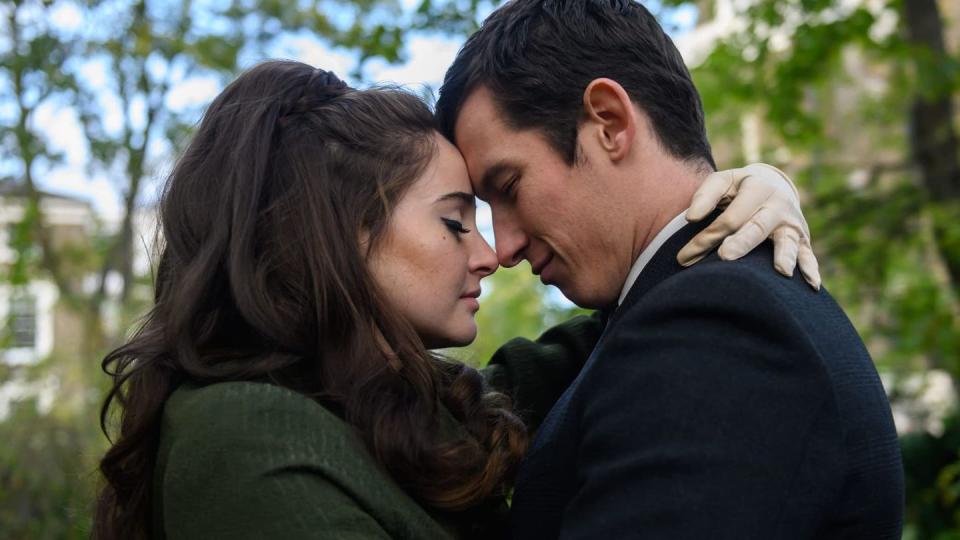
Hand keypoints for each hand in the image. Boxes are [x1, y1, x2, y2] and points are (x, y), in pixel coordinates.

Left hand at [677, 163, 820, 289]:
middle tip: (725, 256)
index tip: (684, 258)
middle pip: (756, 227)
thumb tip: (691, 218)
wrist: (773, 185)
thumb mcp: (722, 182)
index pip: (729, 218)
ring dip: (784, 256)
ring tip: (781, 271)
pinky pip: (807, 255)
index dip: (706, 238)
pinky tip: (811, 286)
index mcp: (756, 188)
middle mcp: (777, 205)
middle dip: (742, 242)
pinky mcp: (803, 239)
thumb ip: (705, 195)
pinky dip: (811, 270)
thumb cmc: (738, 189)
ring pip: (787, 241)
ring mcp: (792, 224)